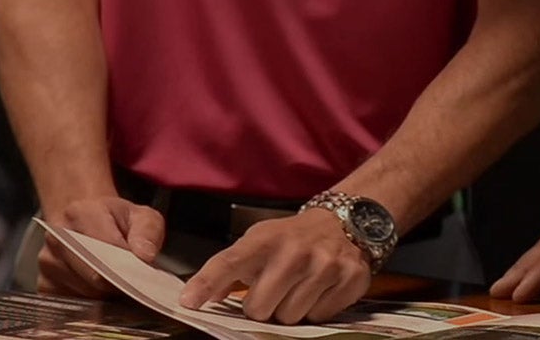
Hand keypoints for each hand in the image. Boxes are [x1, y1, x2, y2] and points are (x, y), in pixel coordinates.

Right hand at [39, 196, 164, 296]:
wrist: (83, 220)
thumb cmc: (113, 220)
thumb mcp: (140, 216)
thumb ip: (148, 231)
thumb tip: (144, 256)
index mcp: (80, 213)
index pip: (105, 247)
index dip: (126, 264)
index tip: (140, 273)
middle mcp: (57, 237)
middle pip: (93, 275)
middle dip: (117, 283)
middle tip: (132, 283)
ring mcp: (47, 263)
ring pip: (84, 293)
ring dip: (105, 295)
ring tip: (116, 284)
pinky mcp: (44, 285)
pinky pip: (72, 305)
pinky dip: (90, 304)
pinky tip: (99, 293)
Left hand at [179, 208, 371, 322]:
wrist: (343, 222)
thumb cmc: (292, 238)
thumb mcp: (258, 241)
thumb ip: (228, 269)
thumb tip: (197, 298)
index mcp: (265, 239)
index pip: (230, 262)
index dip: (207, 283)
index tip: (188, 302)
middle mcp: (295, 250)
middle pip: (259, 308)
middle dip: (262, 306)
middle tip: (273, 290)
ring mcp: (326, 265)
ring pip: (290, 317)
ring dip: (289, 309)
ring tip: (297, 288)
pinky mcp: (351, 279)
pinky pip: (319, 317)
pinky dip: (316, 310)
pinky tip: (319, 290)